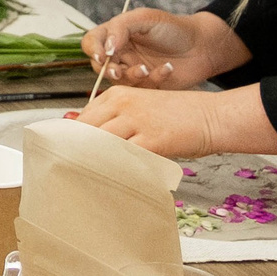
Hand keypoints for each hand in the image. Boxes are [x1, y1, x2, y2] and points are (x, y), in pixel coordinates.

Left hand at [77, 84, 276, 158]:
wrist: (211, 116)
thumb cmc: (176, 117)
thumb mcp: (139, 110)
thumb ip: (113, 121)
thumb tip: (80, 133)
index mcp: (115, 95)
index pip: (82, 118)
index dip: (71, 139)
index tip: (65, 155)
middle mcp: (121, 104)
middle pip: (85, 130)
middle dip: (76, 151)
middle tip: (70, 171)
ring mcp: (136, 121)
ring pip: (100, 142)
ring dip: (92, 161)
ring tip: (87, 178)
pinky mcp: (152, 140)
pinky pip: (125, 156)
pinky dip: (116, 168)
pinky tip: (113, 180)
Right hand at [83, 8, 250, 89]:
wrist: (204, 46)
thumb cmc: (174, 28)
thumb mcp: (145, 18)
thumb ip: (121, 27)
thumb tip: (106, 47)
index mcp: (115, 35)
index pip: (92, 42)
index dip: (93, 50)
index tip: (103, 56)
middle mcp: (121, 54)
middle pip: (100, 66)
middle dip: (109, 70)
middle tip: (120, 71)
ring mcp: (134, 71)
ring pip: (120, 82)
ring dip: (131, 76)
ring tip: (147, 69)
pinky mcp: (149, 87)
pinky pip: (143, 91)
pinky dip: (154, 80)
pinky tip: (167, 69)